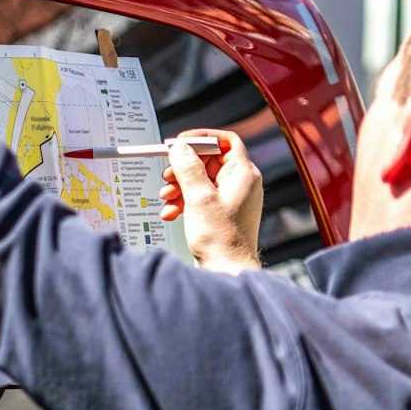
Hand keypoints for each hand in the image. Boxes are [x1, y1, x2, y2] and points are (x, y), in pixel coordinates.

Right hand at [161, 128, 262, 273]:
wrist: (226, 270)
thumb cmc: (222, 238)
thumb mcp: (199, 197)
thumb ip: (188, 167)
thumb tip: (180, 147)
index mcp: (243, 174)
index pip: (226, 141)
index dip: (202, 138)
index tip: (181, 143)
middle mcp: (240, 184)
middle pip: (209, 161)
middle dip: (184, 167)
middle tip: (168, 173)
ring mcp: (231, 199)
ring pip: (201, 180)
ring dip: (180, 185)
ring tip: (167, 195)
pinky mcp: (221, 213)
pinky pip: (200, 197)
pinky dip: (184, 201)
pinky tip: (171, 212)